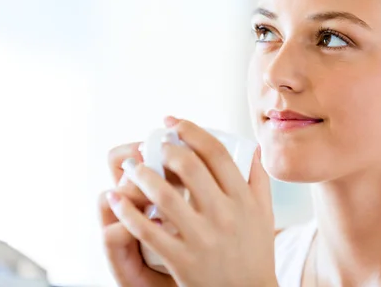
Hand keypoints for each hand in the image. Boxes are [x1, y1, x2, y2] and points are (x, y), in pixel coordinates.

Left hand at [107, 118, 276, 286]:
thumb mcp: (265, 213)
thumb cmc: (255, 252)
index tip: (174, 121)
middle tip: (155, 143)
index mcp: (243, 199)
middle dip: (166, 148)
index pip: (216, 153)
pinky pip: (149, 230)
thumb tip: (252, 146)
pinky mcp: (183, 260)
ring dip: (143, 175)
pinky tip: (115, 199)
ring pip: (165, 195)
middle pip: (190, 167)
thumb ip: (258, 179)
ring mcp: (202, 238)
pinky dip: (128, 212)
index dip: (192, 130)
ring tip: (131, 166)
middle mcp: (224, 214)